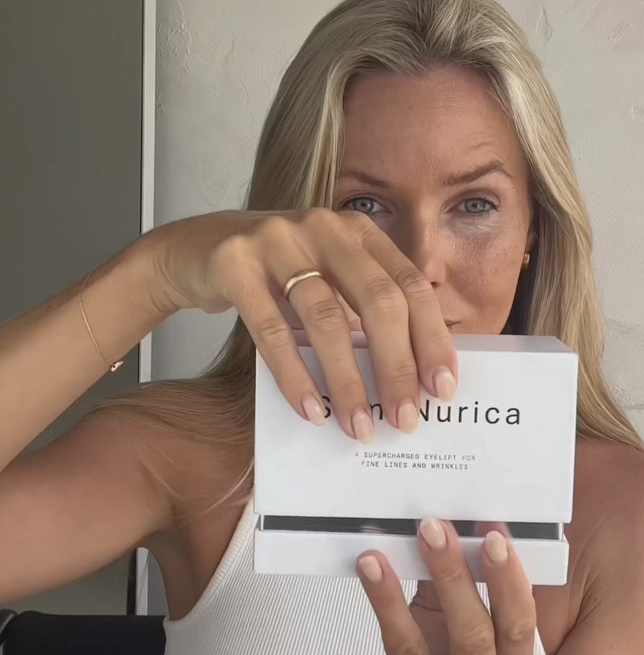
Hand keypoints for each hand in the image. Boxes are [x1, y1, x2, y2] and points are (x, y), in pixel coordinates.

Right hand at [146, 208, 457, 437]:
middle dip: (397, 366)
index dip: (431, 338)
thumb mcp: (324, 279)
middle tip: (405, 419)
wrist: (190, 252)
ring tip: (359, 426)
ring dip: (347, 381)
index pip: (410, 285)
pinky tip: (311, 409)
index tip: (442, 389)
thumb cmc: (270, 276)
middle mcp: (322, 228)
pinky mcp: (233, 263)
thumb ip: (361, 310)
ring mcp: (275, 240)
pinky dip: (295, 375)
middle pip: (378, 300)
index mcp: (357, 231)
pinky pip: (271, 329)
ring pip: (326, 318)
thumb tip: (411, 377)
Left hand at [324, 519, 536, 654]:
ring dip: (390, 604)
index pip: (517, 625)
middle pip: (473, 639)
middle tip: (433, 530)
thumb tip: (444, 529)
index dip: (508, 580)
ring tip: (371, 561)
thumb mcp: (454, 629)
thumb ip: (453, 587)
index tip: (492, 535)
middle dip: (455, 579)